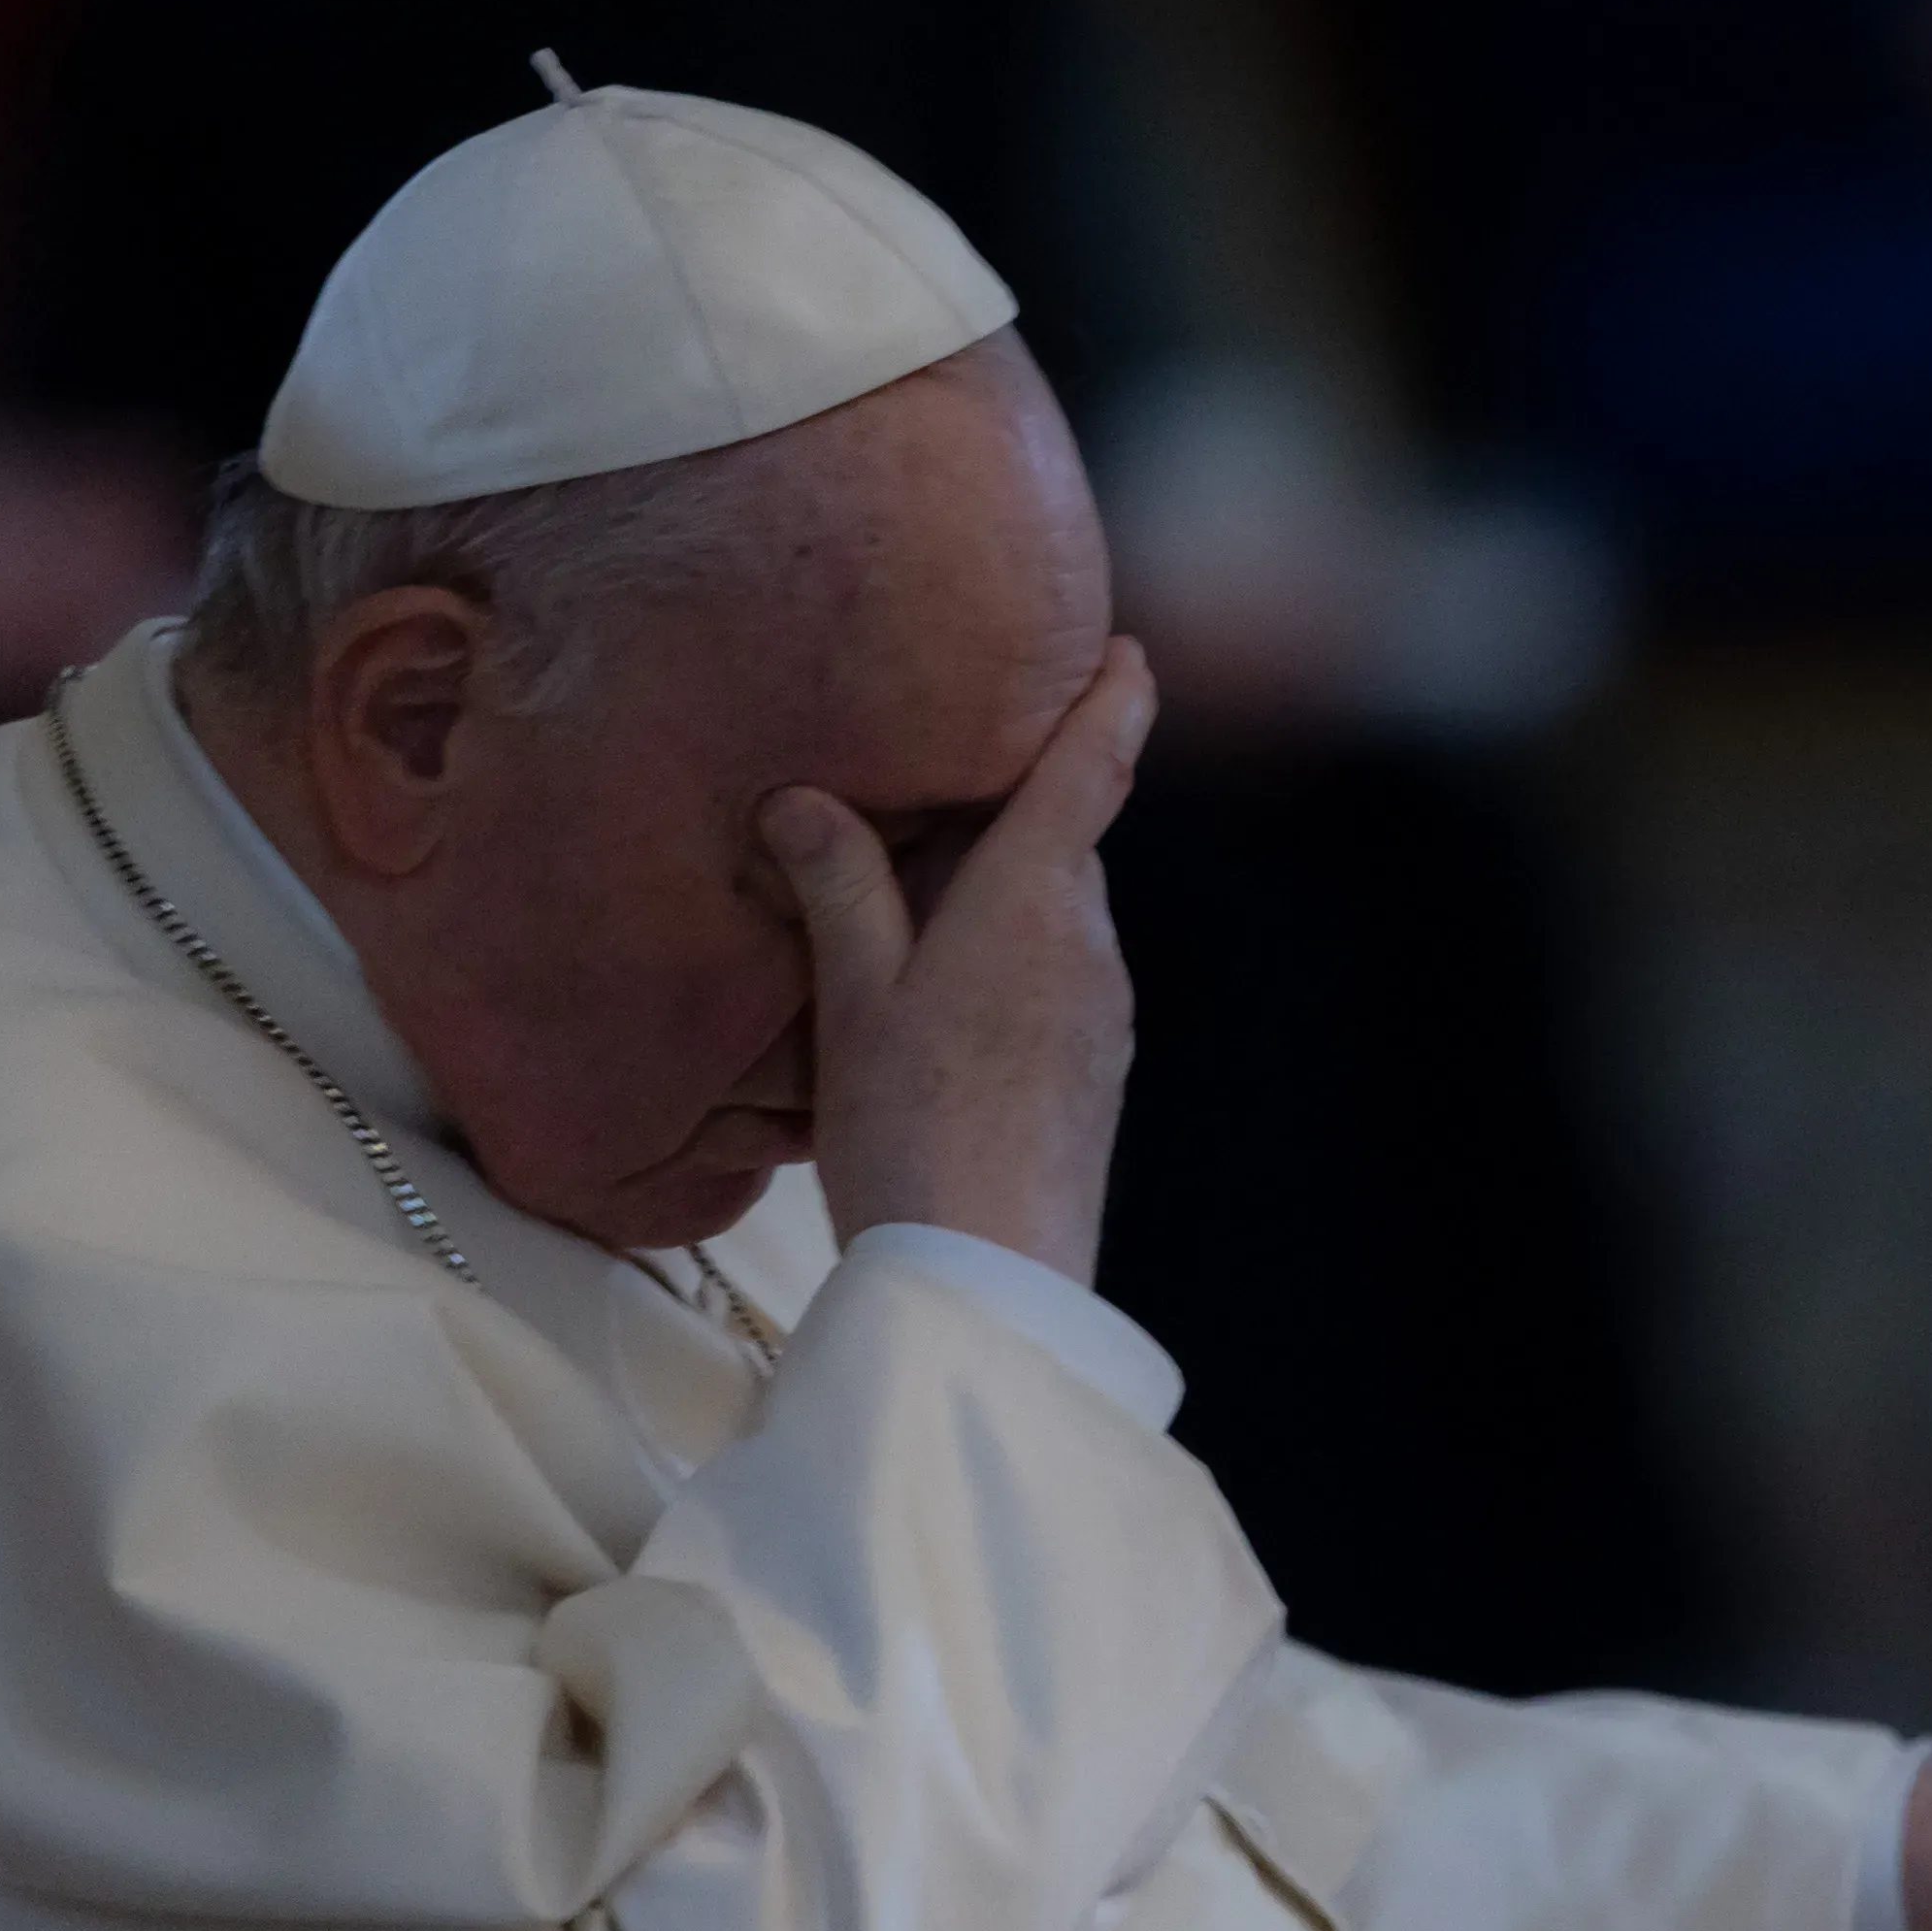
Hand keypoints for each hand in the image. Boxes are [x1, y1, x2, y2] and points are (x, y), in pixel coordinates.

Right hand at [759, 637, 1158, 1278]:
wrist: (992, 1280)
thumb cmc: (913, 1128)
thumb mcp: (857, 996)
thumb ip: (841, 887)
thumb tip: (805, 800)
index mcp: (1038, 898)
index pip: (1095, 766)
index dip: (1113, 698)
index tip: (1127, 650)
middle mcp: (1089, 942)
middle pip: (1060, 841)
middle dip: (1006, 808)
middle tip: (925, 781)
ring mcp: (1102, 1012)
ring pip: (1051, 914)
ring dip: (994, 894)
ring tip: (902, 902)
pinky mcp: (1094, 1072)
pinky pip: (1052, 980)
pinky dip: (1002, 960)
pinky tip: (935, 1005)